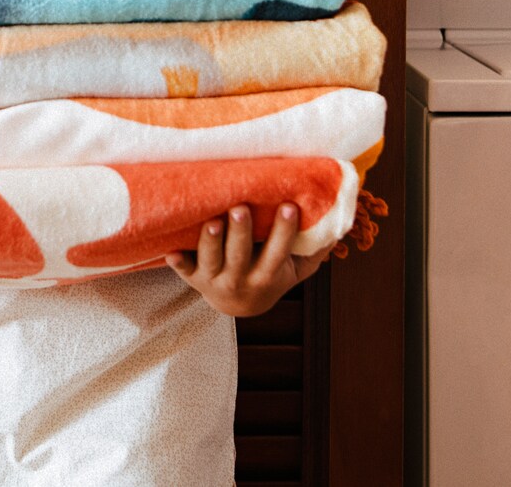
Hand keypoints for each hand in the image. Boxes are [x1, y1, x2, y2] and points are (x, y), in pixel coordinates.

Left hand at [166, 203, 332, 318]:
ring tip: (212, 220)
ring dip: (210, 242)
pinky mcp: (194, 277)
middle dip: (240, 233)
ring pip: (211, 261)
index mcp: (267, 277)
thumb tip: (342, 220)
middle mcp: (240, 281)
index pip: (277, 254)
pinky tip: (169, 251)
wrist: (239, 305)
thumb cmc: (271, 275)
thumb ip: (315, 250)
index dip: (283, 232)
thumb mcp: (296, 270)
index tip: (289, 205)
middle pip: (239, 257)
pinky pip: (184, 271)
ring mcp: (214, 280)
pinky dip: (178, 263)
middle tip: (240, 206)